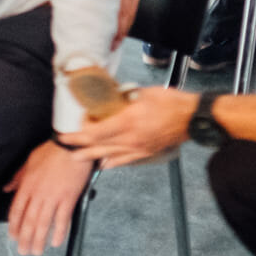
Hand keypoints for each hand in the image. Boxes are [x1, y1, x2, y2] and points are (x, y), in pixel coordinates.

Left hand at [5, 140, 94, 254]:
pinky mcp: (68, 198)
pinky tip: (55, 242)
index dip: (13, 226)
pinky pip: (62, 219)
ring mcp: (53, 197)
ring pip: (43, 224)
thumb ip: (18, 177)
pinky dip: (58, 233)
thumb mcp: (29, 160)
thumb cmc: (52, 150)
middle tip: (23, 251)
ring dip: (38, 240)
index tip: (12, 237)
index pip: (16, 211)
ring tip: (36, 251)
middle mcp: (38, 194)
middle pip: (28, 221)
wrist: (72, 145)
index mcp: (27, 185)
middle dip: (24, 239)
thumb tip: (6, 188)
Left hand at [59, 87, 196, 167]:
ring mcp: (138, 149)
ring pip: (108, 157)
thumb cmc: (171, 102)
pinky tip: (103, 163)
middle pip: (97, 147)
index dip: (80, 132)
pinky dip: (110, 162)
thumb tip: (111, 94)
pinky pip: (123, 162)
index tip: (73, 126)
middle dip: (78, 146)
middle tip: (64, 144)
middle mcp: (130, 139)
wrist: (191, 118)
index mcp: (128, 121)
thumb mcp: (144, 92)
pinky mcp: (145, 154)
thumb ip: (125, 96)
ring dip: (91, 156)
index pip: (96, 132)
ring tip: (78, 156)